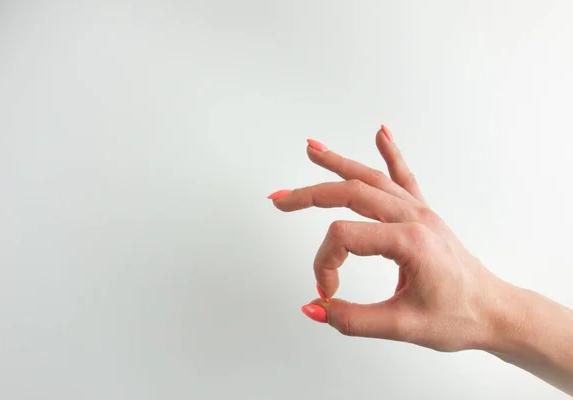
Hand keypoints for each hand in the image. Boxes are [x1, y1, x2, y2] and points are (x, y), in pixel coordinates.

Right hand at [268, 126, 508, 351]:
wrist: (495, 311)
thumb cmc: (458, 317)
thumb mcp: (402, 326)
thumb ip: (353, 319)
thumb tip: (313, 308)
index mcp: (407, 240)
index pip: (343, 238)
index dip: (324, 266)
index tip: (328, 293)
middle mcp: (412, 217)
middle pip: (350, 193)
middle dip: (309, 195)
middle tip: (279, 200)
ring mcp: (419, 211)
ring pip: (371, 178)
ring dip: (339, 163)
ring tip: (312, 149)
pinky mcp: (423, 214)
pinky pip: (404, 177)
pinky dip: (390, 154)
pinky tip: (381, 133)